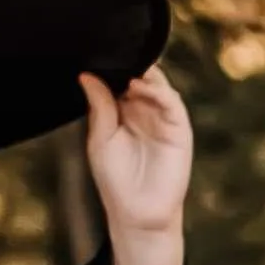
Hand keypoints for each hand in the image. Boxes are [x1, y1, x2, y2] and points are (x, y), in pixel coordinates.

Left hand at [81, 65, 192, 241]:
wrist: (137, 213)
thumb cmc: (116, 180)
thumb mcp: (101, 139)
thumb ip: (99, 107)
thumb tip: (86, 75)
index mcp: (123, 111)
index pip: (120, 79)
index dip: (112, 66)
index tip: (97, 53)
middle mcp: (145, 110)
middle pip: (141, 76)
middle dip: (130, 64)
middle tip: (113, 52)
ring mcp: (163, 118)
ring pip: (157, 84)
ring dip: (143, 74)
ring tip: (125, 71)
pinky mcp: (179, 129)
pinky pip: (171, 102)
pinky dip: (157, 91)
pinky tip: (139, 86)